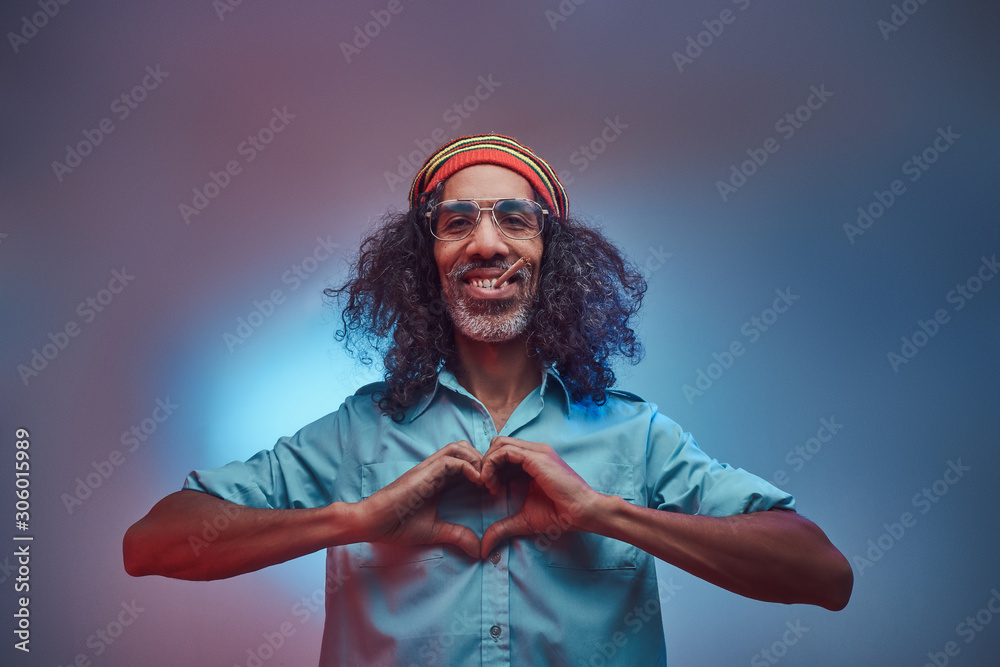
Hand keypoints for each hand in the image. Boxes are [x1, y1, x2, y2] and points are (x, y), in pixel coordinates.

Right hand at [357, 440, 483, 557]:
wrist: (372, 523)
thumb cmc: (397, 525)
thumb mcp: (434, 531)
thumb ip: (456, 535)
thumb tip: (478, 550)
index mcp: (436, 479)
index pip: (464, 462)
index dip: (481, 470)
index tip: (493, 489)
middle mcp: (433, 469)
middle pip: (464, 448)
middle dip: (483, 461)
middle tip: (493, 482)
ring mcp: (428, 469)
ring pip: (458, 447)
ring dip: (477, 460)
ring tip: (487, 481)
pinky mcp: (424, 473)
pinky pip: (451, 460)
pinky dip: (469, 467)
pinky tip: (478, 483)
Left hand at [479, 436, 602, 557]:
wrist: (583, 513)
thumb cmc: (560, 516)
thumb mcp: (524, 520)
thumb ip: (502, 528)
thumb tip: (483, 548)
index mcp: (532, 462)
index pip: (502, 453)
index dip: (491, 469)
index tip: (489, 490)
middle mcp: (534, 452)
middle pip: (498, 444)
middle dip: (486, 463)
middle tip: (486, 487)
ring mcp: (536, 452)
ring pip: (499, 444)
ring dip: (487, 463)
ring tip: (489, 486)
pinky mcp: (536, 457)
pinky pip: (504, 451)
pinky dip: (491, 464)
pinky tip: (492, 484)